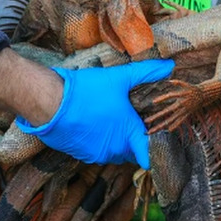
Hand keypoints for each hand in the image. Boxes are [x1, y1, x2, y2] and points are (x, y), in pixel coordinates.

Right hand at [15, 58, 173, 168]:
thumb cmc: (87, 91)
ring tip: (113, 121)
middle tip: (133, 121)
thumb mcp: (120, 78)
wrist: (50, 103)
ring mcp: (97, 154)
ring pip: (115, 152)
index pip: (149, 154)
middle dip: (134, 140)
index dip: (154, 149)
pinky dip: (100, 142)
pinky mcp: (82, 155)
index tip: (157, 139)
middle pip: (132, 152)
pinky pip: (98, 152)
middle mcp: (115, 149)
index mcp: (128, 134)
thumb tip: (169, 65)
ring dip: (116, 141)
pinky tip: (95, 125)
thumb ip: (146, 72)